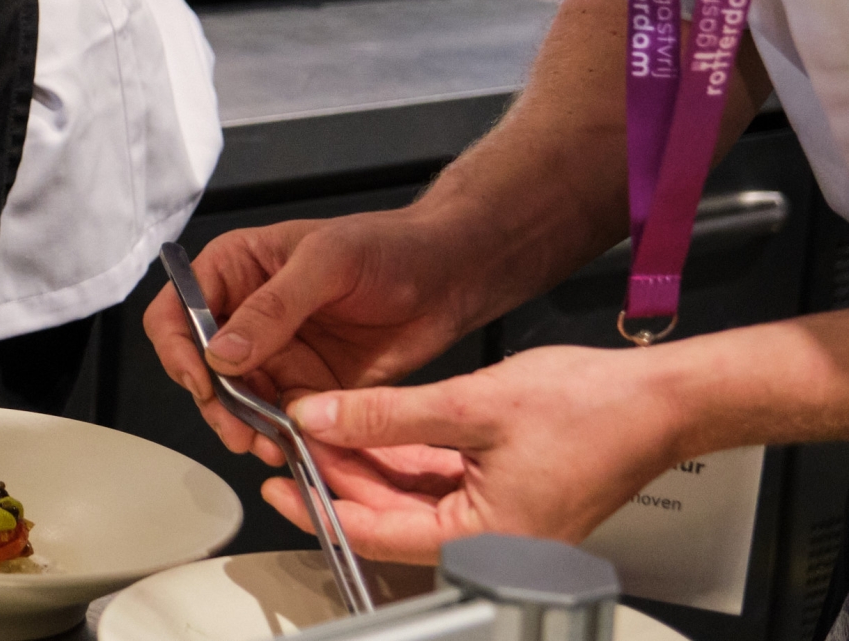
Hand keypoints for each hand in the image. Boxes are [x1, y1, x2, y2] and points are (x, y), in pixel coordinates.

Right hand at [145, 213, 487, 463]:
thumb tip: (220, 354)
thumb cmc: (388, 247)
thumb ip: (272, 308)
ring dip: (243, 426)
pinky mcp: (308, 388)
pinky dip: (280, 437)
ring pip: (235, 401)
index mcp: (235, 270)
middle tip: (238, 429)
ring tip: (266, 444)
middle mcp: (245, 315)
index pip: (177, 310)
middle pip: (199, 367)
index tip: (203, 381)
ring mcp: (276, 355)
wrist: (450, 278)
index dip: (178, 348)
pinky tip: (293, 446)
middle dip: (213, 401)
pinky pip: (278, 419)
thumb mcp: (327, 263)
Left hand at [270, 344, 685, 561]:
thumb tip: (321, 417)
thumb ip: (387, 415)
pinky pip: (436, 479)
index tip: (279, 484)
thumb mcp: (471, 405)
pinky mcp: (505, 492)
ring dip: (364, 463)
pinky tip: (366, 426)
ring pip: (409, 495)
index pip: (378, 534)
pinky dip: (399, 455)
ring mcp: (500, 518)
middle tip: (289, 443)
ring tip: (318, 427)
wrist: (661, 399)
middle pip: (389, 516)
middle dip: (336, 478)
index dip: (320, 507)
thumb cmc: (596, 410)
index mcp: (489, 540)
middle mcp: (493, 541)